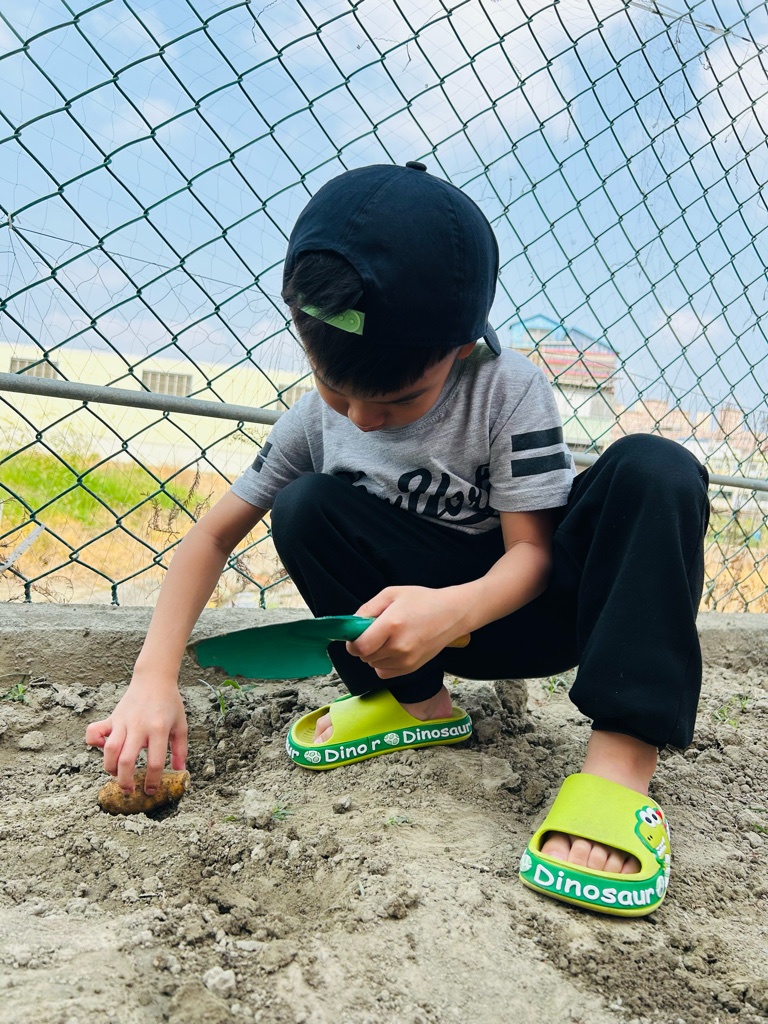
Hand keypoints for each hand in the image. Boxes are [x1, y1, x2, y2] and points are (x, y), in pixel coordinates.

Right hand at [85, 679, 187, 795]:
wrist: (154, 679)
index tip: (150, 790)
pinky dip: (94, 743)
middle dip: (125, 781)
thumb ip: (181, 750)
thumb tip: (180, 772)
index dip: (152, 781)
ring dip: (110, 768)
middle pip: (126, 760)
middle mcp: (139, 726)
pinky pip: (94, 732)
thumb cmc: (169, 703)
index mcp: (159, 729)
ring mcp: (123, 721)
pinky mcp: (112, 717)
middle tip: (129, 790)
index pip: (154, 762)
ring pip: (109, 750)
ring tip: (117, 774)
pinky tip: (102, 749)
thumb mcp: (181, 725)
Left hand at [346, 585, 465, 678]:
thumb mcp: (391, 594)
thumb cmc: (422, 601)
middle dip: (364, 645)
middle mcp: (399, 646)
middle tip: (376, 631)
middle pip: (365, 657)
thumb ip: (367, 609)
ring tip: (389, 637)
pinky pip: (384, 672)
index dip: (352, 642)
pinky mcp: (412, 668)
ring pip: (373, 664)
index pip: (359, 647)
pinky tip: (394, 648)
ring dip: (374, 653)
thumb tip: (351, 623)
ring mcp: (406, 660)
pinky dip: (383, 662)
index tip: (355, 635)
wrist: (452, 614)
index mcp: (392, 625)